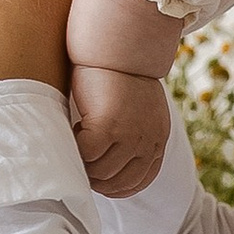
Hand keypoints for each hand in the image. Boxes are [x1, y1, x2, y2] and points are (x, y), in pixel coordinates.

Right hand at [68, 61, 172, 197]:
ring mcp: (130, 136)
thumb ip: (132, 136)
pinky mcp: (109, 127)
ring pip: (100, 171)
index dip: (116, 187)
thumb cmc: (121, 76)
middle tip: (80, 160)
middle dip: (95, 177)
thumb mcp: (138, 111)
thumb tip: (109, 163)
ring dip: (83, 162)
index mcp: (158, 139)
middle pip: (117, 181)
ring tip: (77, 142)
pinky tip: (75, 129)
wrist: (118, 47)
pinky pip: (86, 154)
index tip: (98, 179)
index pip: (140, 181)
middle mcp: (148, 141)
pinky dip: (76, 147)